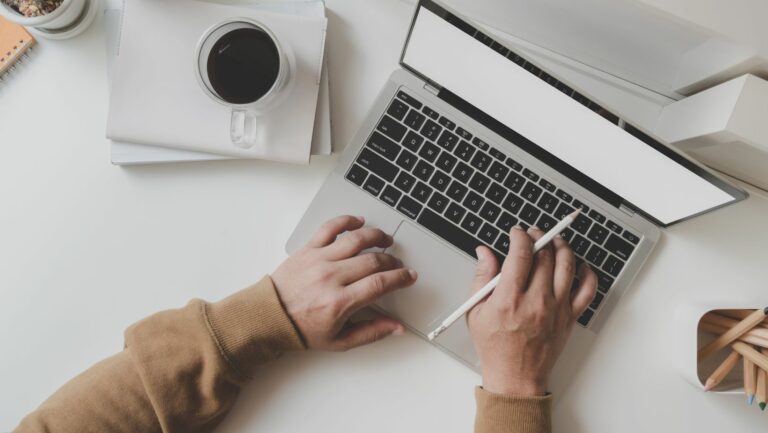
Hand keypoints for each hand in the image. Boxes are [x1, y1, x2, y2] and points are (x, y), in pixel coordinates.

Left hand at [271, 215, 416, 350]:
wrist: (270, 316)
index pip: (380, 283)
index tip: (409, 276)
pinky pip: (330, 227)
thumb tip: (397, 327)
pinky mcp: (308, 248)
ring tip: (385, 240)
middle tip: (397, 264)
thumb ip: (372, 332)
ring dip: (376, 236)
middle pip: (372, 260)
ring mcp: (319, 260)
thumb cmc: (302, 329)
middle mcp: (331, 277)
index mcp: (340, 302)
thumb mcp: (340, 341)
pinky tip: (359, 222)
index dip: (400, 278)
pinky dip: (347, 220)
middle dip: (391, 261)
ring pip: (356, 239)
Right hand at [467, 226, 596, 395]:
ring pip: (567, 265)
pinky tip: (579, 266)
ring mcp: (556, 308)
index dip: (520, 236)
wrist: (516, 377)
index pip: (521, 254)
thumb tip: (484, 252)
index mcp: (510, 299)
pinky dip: (587, 273)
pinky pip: (587, 289)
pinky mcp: (569, 317)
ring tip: (554, 241)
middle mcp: (536, 301)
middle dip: (539, 237)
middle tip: (533, 234)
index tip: (517, 233)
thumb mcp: (476, 312)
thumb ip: (481, 278)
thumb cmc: (495, 347)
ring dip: (562, 246)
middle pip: (545, 255)